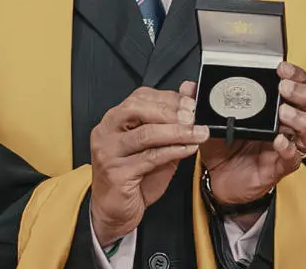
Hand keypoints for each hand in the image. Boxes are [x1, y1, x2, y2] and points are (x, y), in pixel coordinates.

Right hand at [89, 83, 208, 245]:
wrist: (114, 211)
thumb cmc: (133, 178)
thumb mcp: (154, 145)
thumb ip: (170, 122)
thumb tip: (188, 94)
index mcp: (113, 120)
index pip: (139, 97)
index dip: (168, 97)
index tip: (191, 102)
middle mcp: (106, 133)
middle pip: (138, 110)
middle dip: (170, 111)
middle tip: (194, 116)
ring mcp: (109, 153)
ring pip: (146, 134)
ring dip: (177, 132)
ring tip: (198, 133)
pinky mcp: (117, 173)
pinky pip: (150, 157)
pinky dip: (174, 151)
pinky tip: (189, 148)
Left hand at [199, 62, 305, 211]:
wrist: (220, 179)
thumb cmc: (223, 146)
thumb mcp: (212, 120)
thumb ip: (202, 102)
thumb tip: (189, 87)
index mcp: (277, 108)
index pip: (300, 86)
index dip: (297, 75)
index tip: (281, 68)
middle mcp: (289, 126)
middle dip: (304, 93)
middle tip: (284, 88)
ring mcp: (289, 147)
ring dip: (302, 120)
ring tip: (284, 113)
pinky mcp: (282, 167)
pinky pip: (295, 158)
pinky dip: (289, 148)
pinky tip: (279, 141)